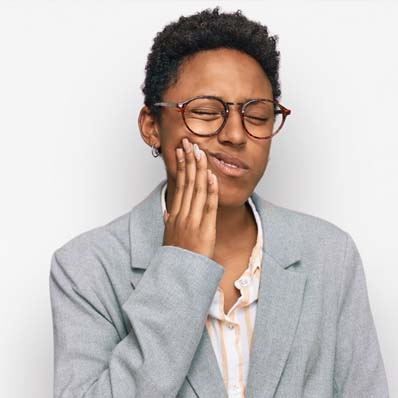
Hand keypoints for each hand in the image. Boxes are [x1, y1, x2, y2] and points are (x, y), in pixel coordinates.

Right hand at [162, 138, 218, 259]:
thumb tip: (167, 212)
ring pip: (196, 191)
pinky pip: (208, 207)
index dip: (181, 167)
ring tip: (200, 152)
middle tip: (189, 143)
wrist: (179, 276)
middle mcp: (181, 215)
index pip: (178, 185)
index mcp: (174, 215)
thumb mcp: (168, 238)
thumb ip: (168, 222)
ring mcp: (192, 222)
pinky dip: (210, 191)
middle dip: (189, 161)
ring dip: (199, 170)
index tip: (181, 152)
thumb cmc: (176, 257)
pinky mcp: (204, 230)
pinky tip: (211, 177)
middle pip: (186, 183)